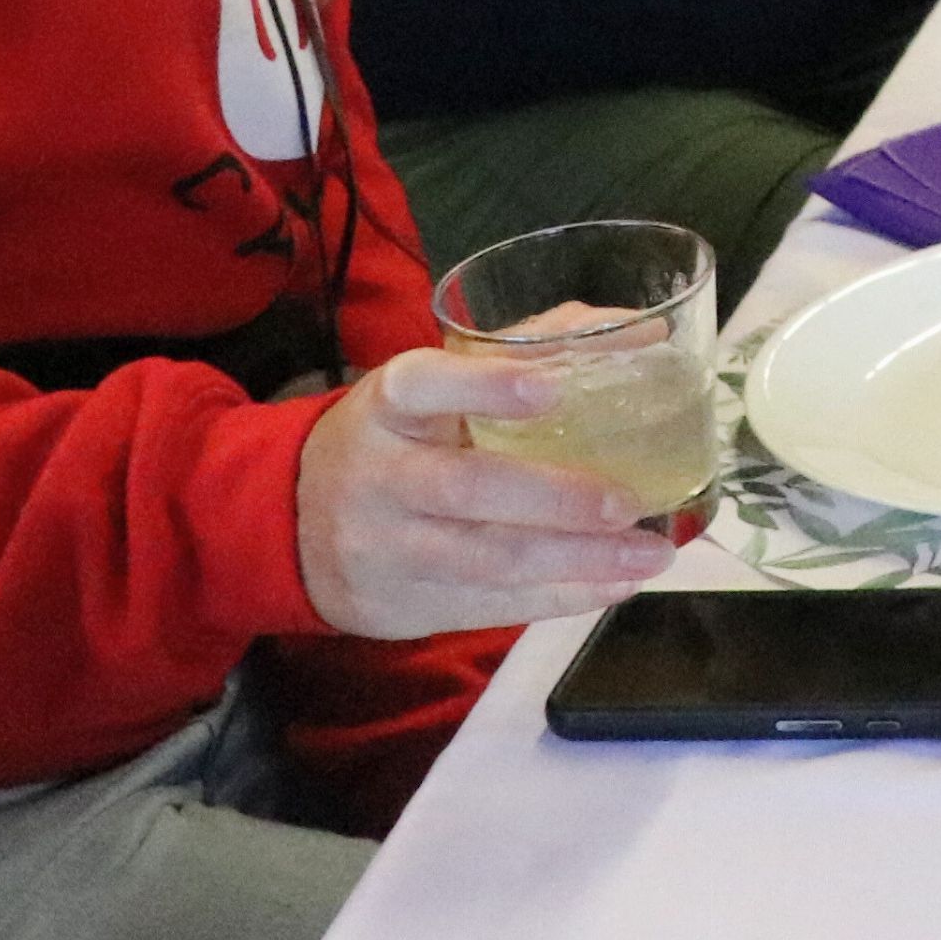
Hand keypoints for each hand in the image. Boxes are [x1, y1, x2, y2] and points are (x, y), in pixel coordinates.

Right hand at [291, 349, 685, 640]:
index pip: (424, 386)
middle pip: (467, 488)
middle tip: (628, 503)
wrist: (292, 523)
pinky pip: (489, 607)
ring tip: (648, 556)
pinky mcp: (402, 604)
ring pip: (486, 559)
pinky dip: (559, 598)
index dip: (485, 386)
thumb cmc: (399, 438)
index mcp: (388, 405)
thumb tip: (646, 332)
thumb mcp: (437, 386)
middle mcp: (379, 474)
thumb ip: (531, 352)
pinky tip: (613, 586)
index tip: (550, 387)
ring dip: (578, 562)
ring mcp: (387, 547)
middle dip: (557, 499)